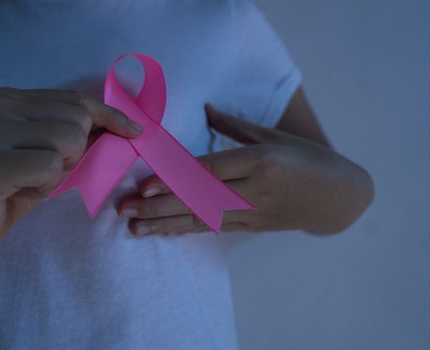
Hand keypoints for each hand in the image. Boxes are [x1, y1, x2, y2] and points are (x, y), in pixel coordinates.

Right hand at [0, 88, 141, 261]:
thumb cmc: (9, 190)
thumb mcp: (48, 156)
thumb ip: (76, 135)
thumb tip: (124, 124)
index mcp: (8, 99)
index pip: (75, 100)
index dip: (109, 116)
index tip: (134, 130)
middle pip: (76, 120)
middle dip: (74, 154)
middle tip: (42, 172)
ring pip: (67, 141)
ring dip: (59, 171)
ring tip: (29, 181)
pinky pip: (49, 166)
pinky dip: (46, 185)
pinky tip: (20, 191)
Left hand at [117, 104, 372, 236]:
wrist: (338, 196)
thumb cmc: (306, 158)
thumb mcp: (273, 136)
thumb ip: (233, 126)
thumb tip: (205, 108)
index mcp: (261, 161)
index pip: (210, 171)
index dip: (176, 180)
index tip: (145, 185)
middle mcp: (254, 190)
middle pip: (199, 200)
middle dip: (159, 206)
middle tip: (124, 209)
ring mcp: (253, 212)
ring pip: (202, 219)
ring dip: (166, 224)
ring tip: (134, 228)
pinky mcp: (252, 226)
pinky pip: (214, 228)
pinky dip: (187, 230)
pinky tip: (163, 232)